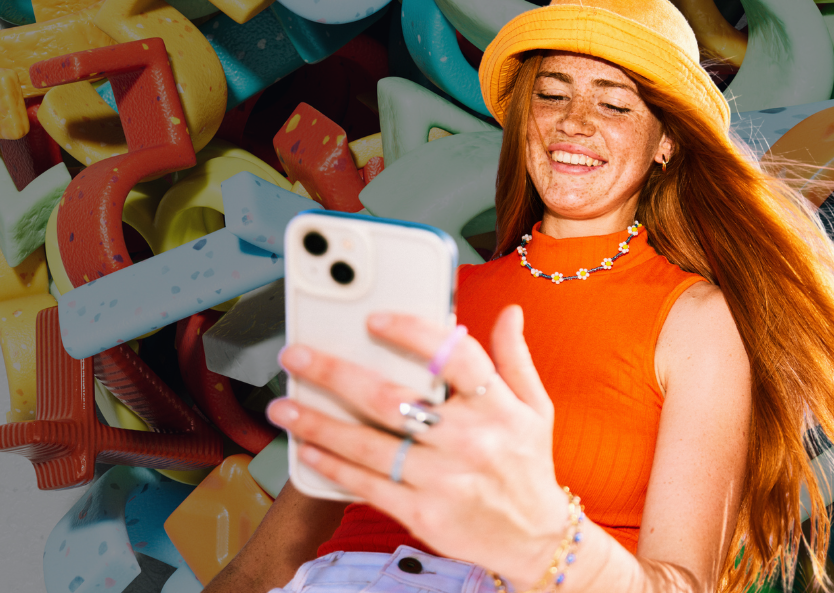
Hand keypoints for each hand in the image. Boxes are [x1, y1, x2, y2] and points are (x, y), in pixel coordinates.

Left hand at [266, 305, 568, 587]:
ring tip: (283, 407)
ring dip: (318, 424)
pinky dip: (333, 466)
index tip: (374, 319)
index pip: (455, 357)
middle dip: (335, 374)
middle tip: (298, 356)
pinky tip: (307, 451)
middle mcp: (469, 440)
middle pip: (392, 399)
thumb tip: (509, 312)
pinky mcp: (423, 512)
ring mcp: (443, 479)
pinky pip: (367, 484)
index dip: (413, 333)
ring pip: (368, 444)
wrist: (533, 537)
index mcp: (498, 407)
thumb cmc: (527, 465)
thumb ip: (515, 357)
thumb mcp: (535, 407)